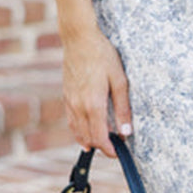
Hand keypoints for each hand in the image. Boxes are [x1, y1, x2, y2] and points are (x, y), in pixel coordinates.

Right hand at [61, 28, 132, 156]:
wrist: (79, 39)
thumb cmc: (102, 56)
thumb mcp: (119, 80)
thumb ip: (123, 108)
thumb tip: (126, 132)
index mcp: (93, 104)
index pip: (99, 137)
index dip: (109, 149)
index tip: (118, 153)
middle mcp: (78, 106)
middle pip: (88, 138)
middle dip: (101, 146)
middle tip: (114, 147)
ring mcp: (70, 102)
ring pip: (77, 131)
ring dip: (89, 140)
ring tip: (102, 142)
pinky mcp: (66, 96)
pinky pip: (71, 120)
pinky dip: (79, 130)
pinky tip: (86, 130)